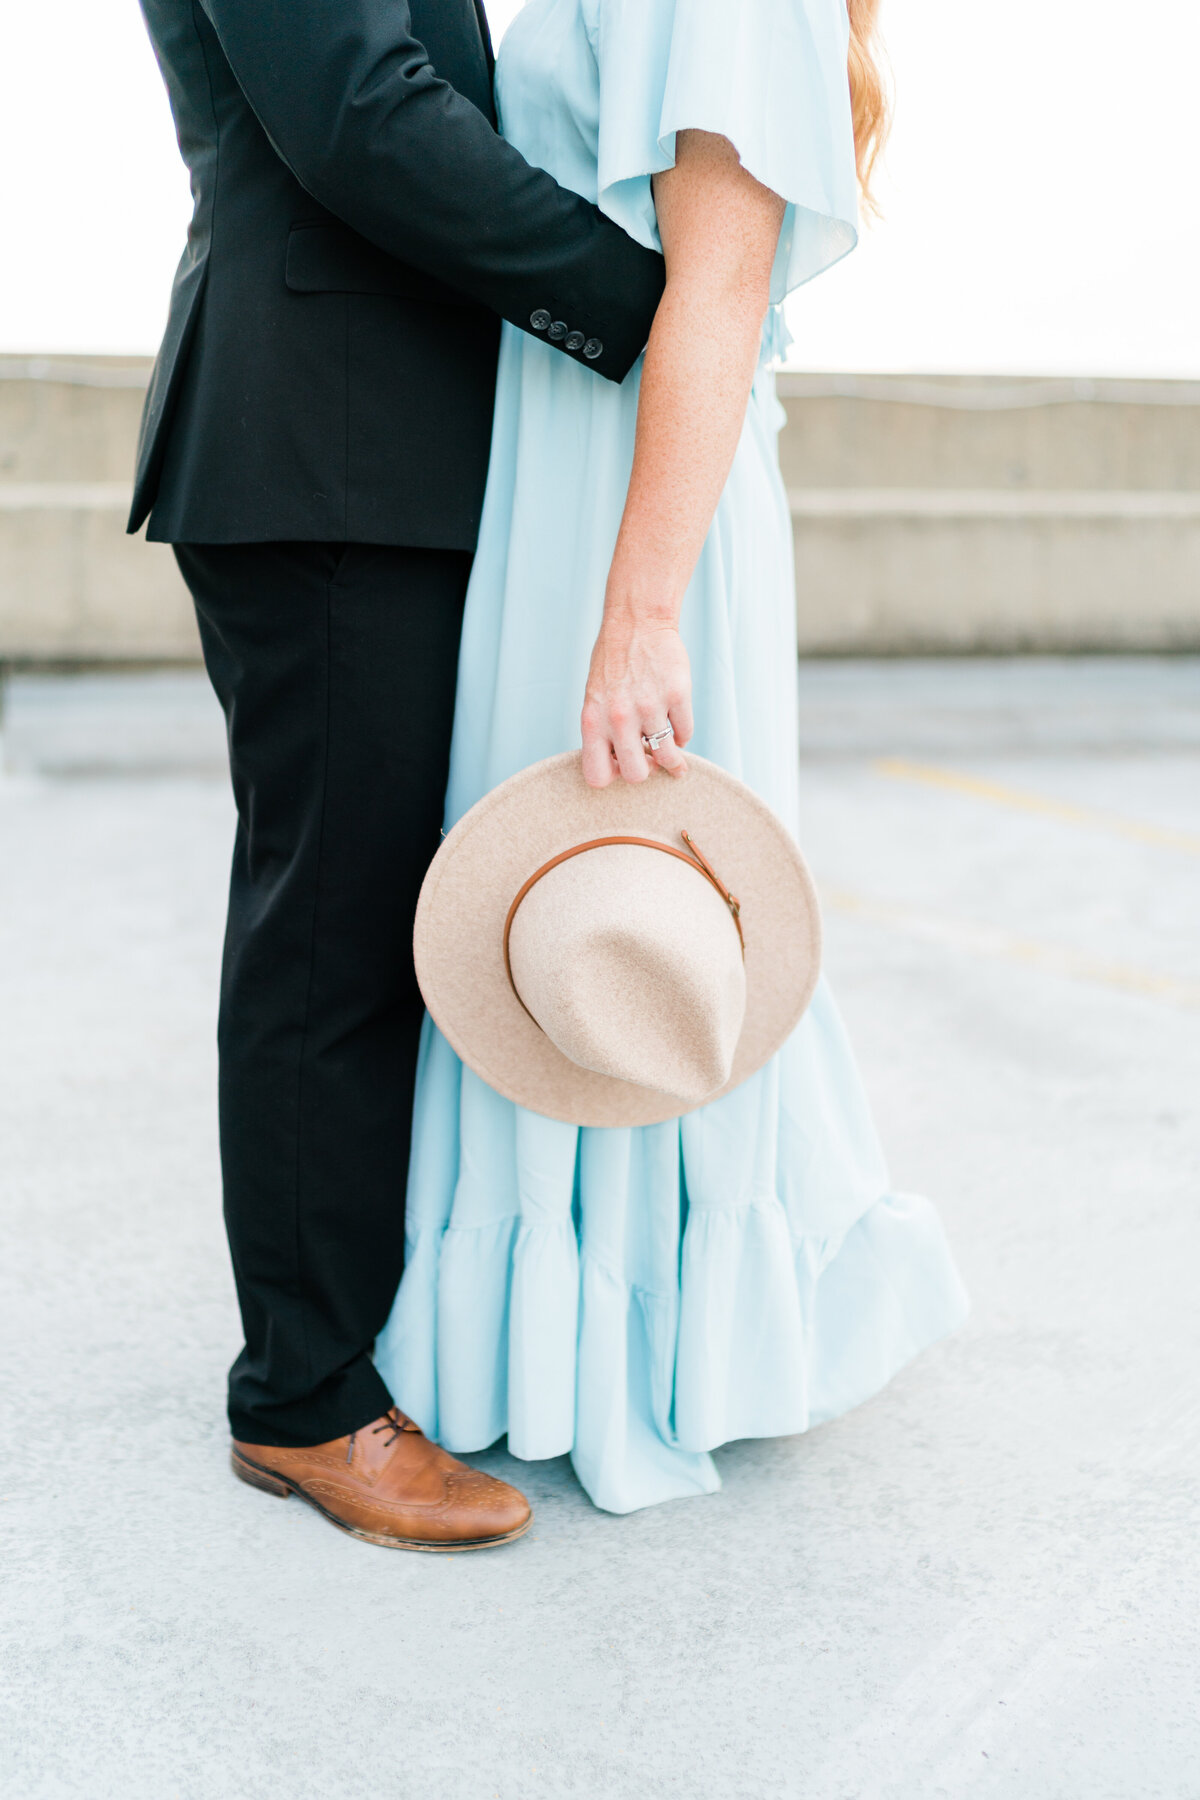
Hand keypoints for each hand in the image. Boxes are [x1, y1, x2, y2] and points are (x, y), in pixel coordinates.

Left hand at [580, 614, 693, 786]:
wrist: (636, 623)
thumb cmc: (613, 664)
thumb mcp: (595, 699)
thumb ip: (604, 733)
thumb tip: (624, 766)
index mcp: (592, 721)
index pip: (596, 775)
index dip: (612, 776)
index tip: (621, 765)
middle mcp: (619, 718)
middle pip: (636, 775)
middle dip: (646, 772)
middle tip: (650, 761)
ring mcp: (649, 706)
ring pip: (667, 758)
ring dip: (673, 762)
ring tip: (675, 759)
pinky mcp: (677, 694)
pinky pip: (685, 733)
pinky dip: (683, 735)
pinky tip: (676, 724)